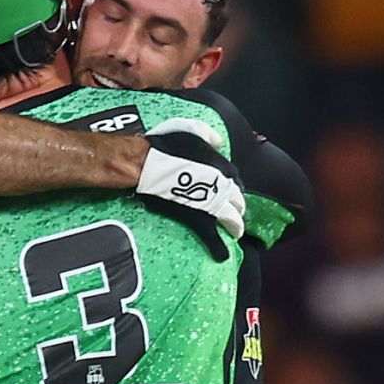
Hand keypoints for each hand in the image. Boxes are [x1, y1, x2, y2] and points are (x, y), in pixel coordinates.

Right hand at [135, 120, 244, 259]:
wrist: (146, 164)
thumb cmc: (163, 145)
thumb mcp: (189, 129)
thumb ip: (208, 135)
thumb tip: (218, 142)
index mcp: (220, 163)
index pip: (234, 177)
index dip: (232, 185)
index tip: (229, 190)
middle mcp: (222, 184)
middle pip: (236, 198)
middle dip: (237, 205)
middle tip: (235, 210)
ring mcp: (212, 203)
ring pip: (232, 217)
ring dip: (236, 225)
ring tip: (235, 231)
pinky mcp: (199, 218)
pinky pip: (213, 237)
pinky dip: (219, 247)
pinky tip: (222, 255)